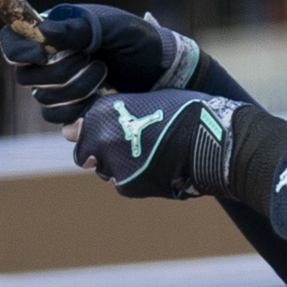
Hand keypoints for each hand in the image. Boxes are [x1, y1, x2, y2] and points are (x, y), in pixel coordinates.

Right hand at [3, 1, 195, 121]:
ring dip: (77, 91)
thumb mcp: (115, 29)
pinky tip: (104, 99)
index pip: (13, 41)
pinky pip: (60, 121)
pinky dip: (82, 112)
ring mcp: (59, 88)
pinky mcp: (73, 112)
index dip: (18, 50)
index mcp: (52, 32)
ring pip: (45, 101)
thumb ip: (79, 30)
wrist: (163, 74)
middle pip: (26, 77)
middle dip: (61, 73)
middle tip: (94, 62)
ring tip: (106, 76)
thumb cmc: (140, 43)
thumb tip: (42, 31)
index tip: (39, 55)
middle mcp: (49, 61)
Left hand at [73, 91, 224, 198]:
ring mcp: (112, 166)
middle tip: (127, 145)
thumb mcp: (146, 99)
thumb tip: (79, 128)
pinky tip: (156, 167)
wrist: (212, 142)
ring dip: (118, 165)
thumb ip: (114, 113)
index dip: (86, 131)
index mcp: (102, 113)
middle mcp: (100, 140)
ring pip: (105, 171)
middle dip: (99, 152)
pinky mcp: (128, 187)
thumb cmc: (185, 112)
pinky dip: (134, 178)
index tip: (99, 131)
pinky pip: (123, 183)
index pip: (74, 130)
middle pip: (84, 154)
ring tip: (148, 154)